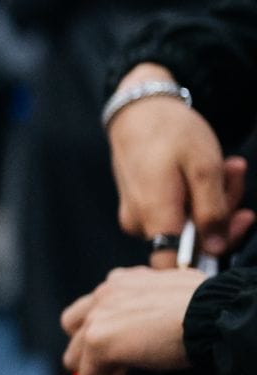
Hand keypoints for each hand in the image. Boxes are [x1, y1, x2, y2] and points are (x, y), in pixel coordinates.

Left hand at [60, 265, 205, 374]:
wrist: (210, 314)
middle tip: (119, 360)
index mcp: (120, 281)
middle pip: (72, 329)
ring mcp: (97, 317)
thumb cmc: (203, 307)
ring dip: (98, 368)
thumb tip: (143, 326)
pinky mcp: (98, 341)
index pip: (92, 307)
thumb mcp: (168, 294)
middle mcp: (103, 294)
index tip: (123, 345)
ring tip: (127, 369)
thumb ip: (146, 303)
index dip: (105, 329)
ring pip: (74, 357)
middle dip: (90, 348)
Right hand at [109, 63, 252, 262]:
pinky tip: (208, 171)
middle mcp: (139, 223)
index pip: (176, 265)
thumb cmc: (170, 132)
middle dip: (223, 211)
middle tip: (236, 175)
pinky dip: (196, 195)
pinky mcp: (140, 206)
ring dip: (214, 200)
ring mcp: (137, 215)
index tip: (233, 227)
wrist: (138, 110)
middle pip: (190, 241)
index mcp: (155, 216)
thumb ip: (212, 212)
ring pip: (186, 224)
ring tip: (227, 165)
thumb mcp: (204, 168)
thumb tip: (215, 249)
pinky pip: (173, 212)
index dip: (208, 257)